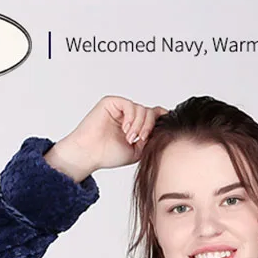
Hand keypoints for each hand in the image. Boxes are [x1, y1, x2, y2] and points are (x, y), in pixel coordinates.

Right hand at [44, 95, 168, 181]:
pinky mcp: (112, 102)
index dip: (161, 118)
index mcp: (135, 126)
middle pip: (149, 113)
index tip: (167, 124)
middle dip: (149, 126)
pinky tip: (126, 129)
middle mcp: (128, 116)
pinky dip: (131, 118)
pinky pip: (130, 105)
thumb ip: (150, 139)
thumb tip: (163, 129)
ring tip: (130, 138)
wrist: (90, 153)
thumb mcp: (138, 151)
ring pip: (141, 109)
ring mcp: (120, 108)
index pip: (152, 116)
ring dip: (139, 125)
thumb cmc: (108, 154)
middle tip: (141, 139)